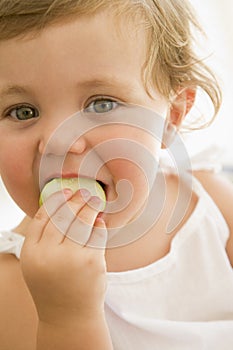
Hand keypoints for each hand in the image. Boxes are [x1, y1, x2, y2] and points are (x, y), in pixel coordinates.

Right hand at [20, 189, 107, 325]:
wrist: (69, 316)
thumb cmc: (53, 286)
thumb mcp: (37, 263)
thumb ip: (44, 239)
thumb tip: (63, 206)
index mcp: (31, 253)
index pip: (42, 216)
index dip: (55, 200)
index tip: (65, 192)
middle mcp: (48, 254)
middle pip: (63, 215)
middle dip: (75, 200)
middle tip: (83, 193)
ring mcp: (71, 258)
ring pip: (82, 221)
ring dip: (90, 207)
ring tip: (95, 201)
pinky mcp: (92, 262)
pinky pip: (97, 234)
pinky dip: (99, 225)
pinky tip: (100, 221)